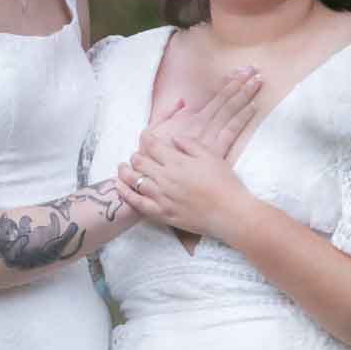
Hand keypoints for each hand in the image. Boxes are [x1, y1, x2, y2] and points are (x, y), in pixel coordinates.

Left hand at [115, 130, 250, 241]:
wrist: (230, 214)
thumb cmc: (225, 184)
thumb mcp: (211, 156)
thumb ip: (190, 145)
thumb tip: (173, 139)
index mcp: (177, 162)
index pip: (152, 145)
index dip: (145, 138)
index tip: (144, 136)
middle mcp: (165, 178)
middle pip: (140, 162)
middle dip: (136, 155)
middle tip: (137, 155)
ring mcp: (162, 197)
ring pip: (134, 181)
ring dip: (125, 172)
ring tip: (122, 167)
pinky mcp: (162, 214)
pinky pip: (137, 203)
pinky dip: (126, 194)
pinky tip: (120, 188)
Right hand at [150, 67, 259, 160]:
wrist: (156, 181)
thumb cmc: (153, 157)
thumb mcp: (152, 133)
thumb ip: (166, 114)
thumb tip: (183, 100)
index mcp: (190, 121)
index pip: (215, 99)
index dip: (229, 85)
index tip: (242, 72)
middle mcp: (202, 127)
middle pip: (226, 103)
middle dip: (241, 86)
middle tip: (255, 71)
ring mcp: (210, 140)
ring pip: (230, 114)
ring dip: (244, 97)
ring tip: (257, 82)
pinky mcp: (215, 154)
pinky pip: (231, 133)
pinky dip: (242, 119)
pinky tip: (252, 108)